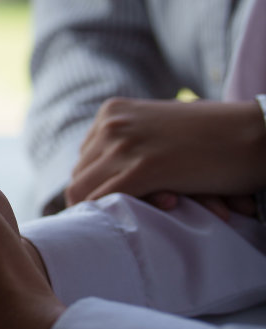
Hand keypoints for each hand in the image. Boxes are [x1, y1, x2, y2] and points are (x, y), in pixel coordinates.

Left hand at [66, 97, 265, 206]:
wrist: (259, 132)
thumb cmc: (217, 136)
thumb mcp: (161, 130)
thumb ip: (131, 145)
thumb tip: (105, 181)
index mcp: (112, 112)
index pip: (85, 159)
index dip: (102, 184)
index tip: (128, 198)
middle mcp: (111, 125)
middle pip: (80, 176)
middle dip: (103, 199)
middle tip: (137, 213)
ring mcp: (124, 145)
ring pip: (84, 192)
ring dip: (112, 210)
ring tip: (152, 212)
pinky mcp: (143, 169)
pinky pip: (105, 200)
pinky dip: (115, 216)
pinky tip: (149, 216)